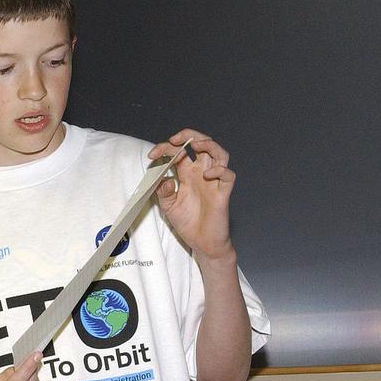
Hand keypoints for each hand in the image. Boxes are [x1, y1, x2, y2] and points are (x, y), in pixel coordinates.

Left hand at [148, 129, 236, 261]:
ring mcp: (214, 182)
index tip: (152, 155)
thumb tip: (164, 179)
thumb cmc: (188, 223)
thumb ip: (163, 192)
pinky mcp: (223, 193)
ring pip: (220, 154)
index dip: (167, 149)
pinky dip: (219, 170)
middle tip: (174, 139)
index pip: (180, 152)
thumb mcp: (168, 206)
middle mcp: (202, 174)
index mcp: (188, 174)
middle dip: (189, 136)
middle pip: (202, 145)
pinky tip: (207, 174)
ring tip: (195, 145)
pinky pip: (228, 176)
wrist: (202, 243)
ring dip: (209, 145)